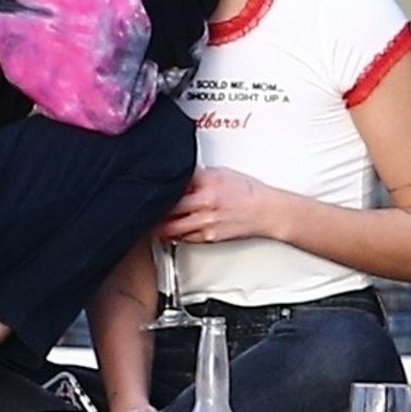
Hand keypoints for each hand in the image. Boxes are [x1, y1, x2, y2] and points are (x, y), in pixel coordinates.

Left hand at [160, 167, 280, 244]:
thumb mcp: (221, 173)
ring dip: (159, 225)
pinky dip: (174, 234)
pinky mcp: (209, 237)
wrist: (267, 211)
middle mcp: (205, 202)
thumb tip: (177, 178)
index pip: (174, 184)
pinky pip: (184, 237)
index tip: (148, 186)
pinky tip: (169, 230)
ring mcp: (206, 222)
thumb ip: (197, 176)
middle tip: (144, 206)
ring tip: (150, 221)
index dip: (158, 186)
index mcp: (208, 182)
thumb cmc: (248, 192)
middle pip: (167, 208)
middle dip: (153, 208)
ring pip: (171, 227)